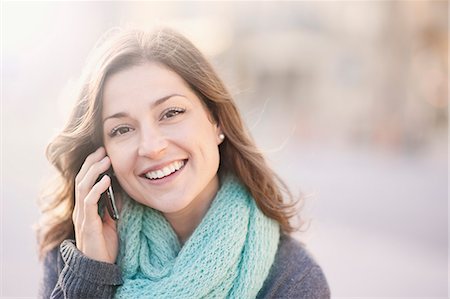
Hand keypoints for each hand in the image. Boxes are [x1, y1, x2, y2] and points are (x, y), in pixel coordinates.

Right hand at [73, 147, 118, 263]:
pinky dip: (97, 189)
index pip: (84, 181)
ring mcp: (82, 216)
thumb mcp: (111, 220)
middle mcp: (80, 209)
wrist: (99, 267)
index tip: (102, 152)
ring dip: (94, 171)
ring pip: (82, 187)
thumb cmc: (105, 244)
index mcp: (85, 207)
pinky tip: (107, 179)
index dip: (91, 166)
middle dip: (91, 163)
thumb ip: (112, 205)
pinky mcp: (87, 224)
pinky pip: (89, 202)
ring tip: (105, 160)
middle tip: (102, 150)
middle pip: (81, 180)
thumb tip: (120, 189)